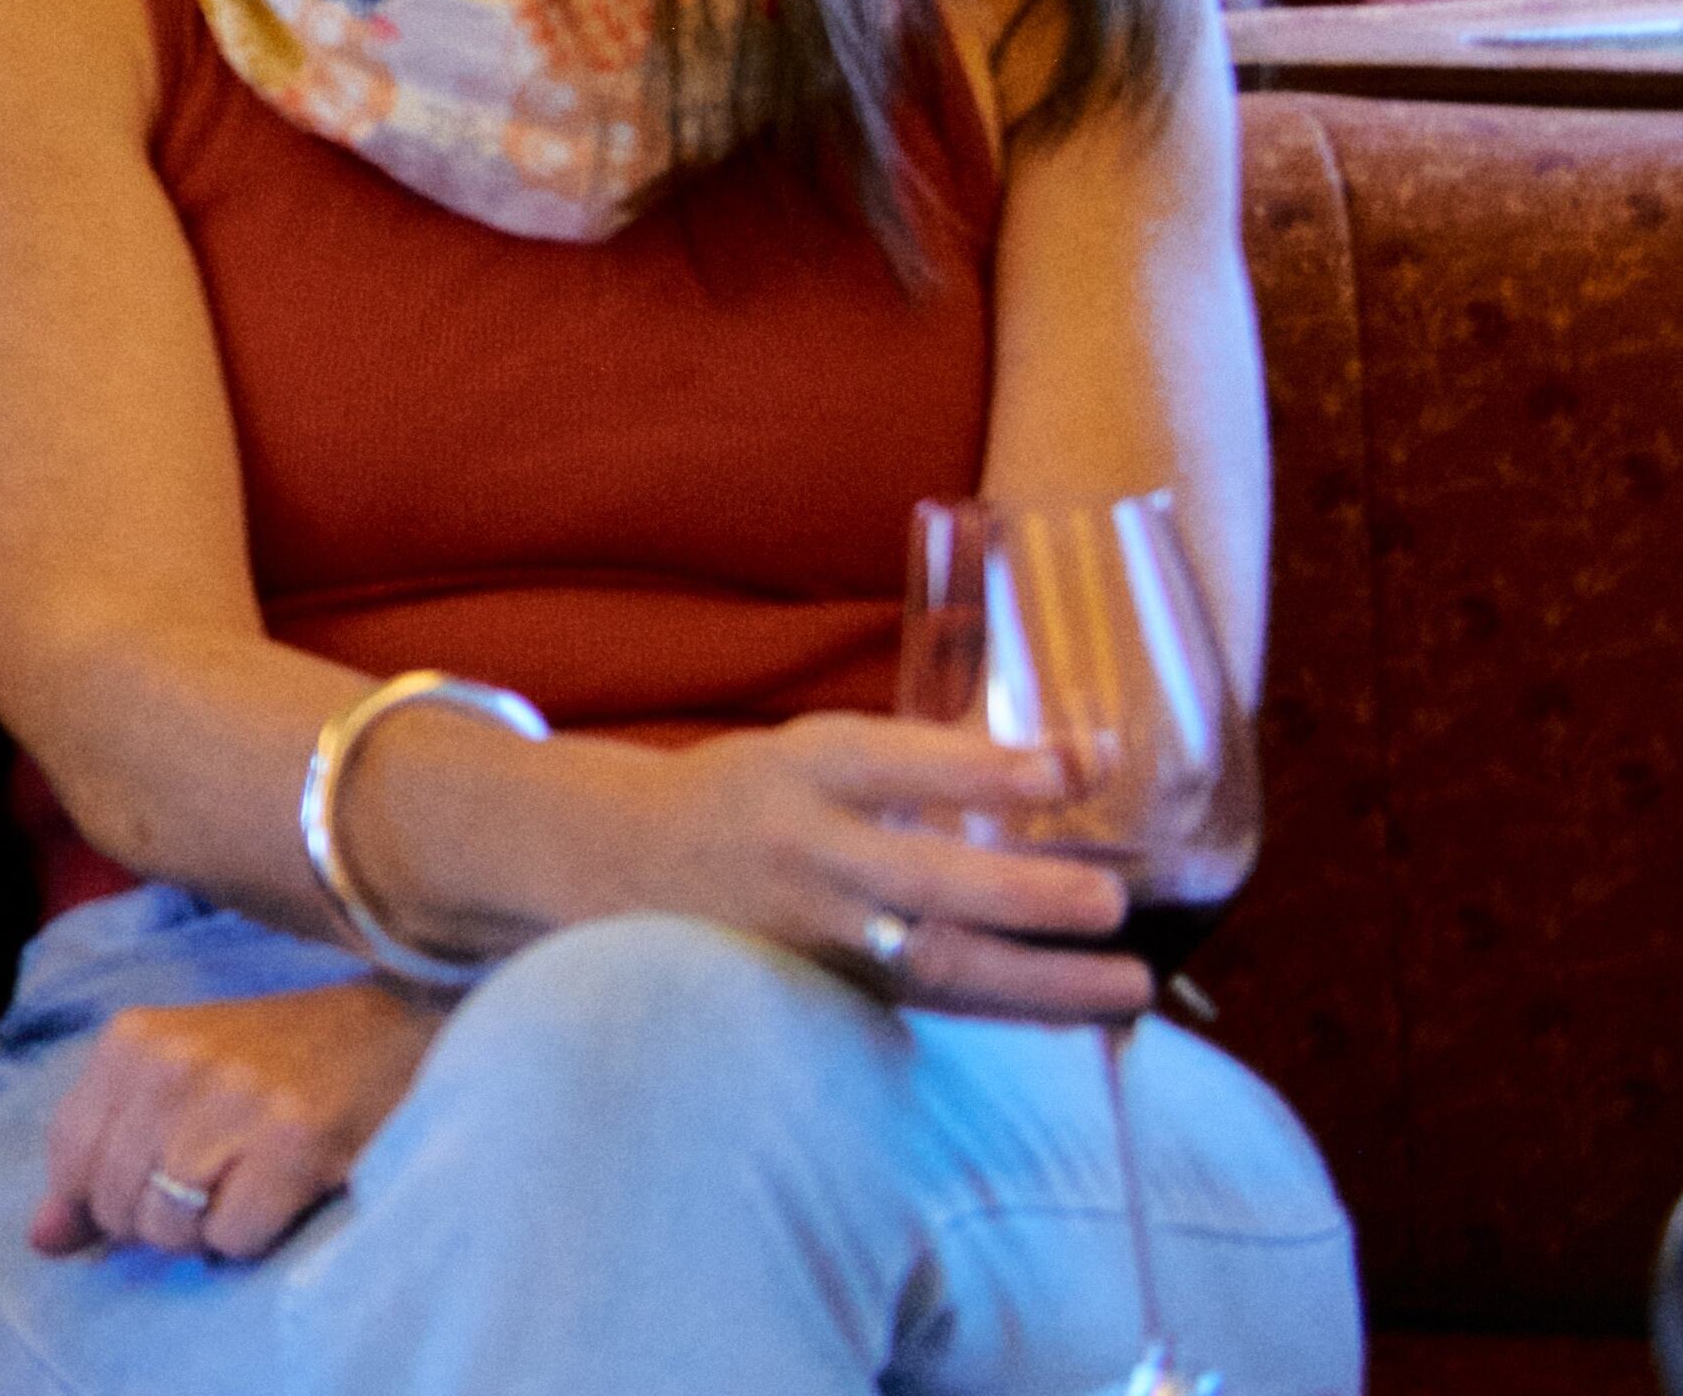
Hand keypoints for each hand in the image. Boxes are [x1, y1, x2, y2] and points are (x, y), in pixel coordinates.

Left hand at [28, 970, 440, 1261]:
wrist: (387, 1032)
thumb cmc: (269, 1066)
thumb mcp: (168, 1085)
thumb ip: (97, 1156)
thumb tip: (41, 1243)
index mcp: (129, 1042)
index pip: (70, 1155)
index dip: (99, 1197)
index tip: (147, 1189)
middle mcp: (170, 1065)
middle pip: (116, 1202)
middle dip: (157, 1219)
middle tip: (210, 1187)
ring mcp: (232, 1101)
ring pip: (168, 1227)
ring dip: (205, 1234)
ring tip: (243, 1189)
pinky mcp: (295, 1142)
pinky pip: (233, 1238)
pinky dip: (252, 1238)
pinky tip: (279, 1197)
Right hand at [609, 711, 1151, 1021]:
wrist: (630, 862)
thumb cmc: (760, 794)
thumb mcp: (825, 749)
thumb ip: (938, 759)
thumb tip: (1085, 759)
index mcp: (805, 769)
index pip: (894, 763)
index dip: (982, 767)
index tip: (1071, 768)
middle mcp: (806, 851)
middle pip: (919, 879)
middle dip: (1022, 894)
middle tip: (1111, 900)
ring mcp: (814, 932)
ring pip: (931, 963)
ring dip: (1039, 980)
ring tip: (1130, 984)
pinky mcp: (827, 989)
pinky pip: (929, 1006)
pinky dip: (1011, 1009)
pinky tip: (1081, 1011)